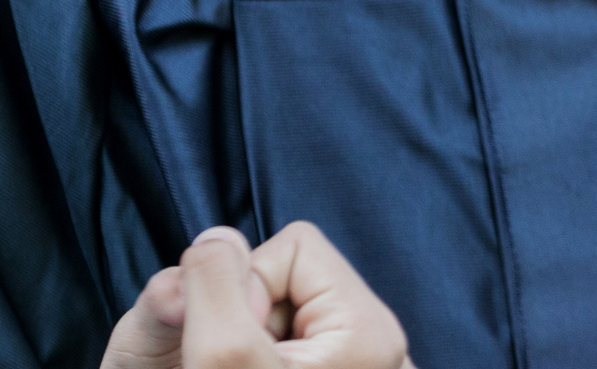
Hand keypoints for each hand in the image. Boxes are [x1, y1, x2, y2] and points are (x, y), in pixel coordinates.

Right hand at [102, 224, 412, 368]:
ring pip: (286, 328)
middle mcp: (382, 352)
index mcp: (370, 330)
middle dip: (248, 321)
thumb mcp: (220, 358)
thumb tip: (217, 239)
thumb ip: (213, 279)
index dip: (245, 284)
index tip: (235, 343)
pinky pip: (296, 359)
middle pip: (293, 287)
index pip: (292, 246)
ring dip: (250, 354)